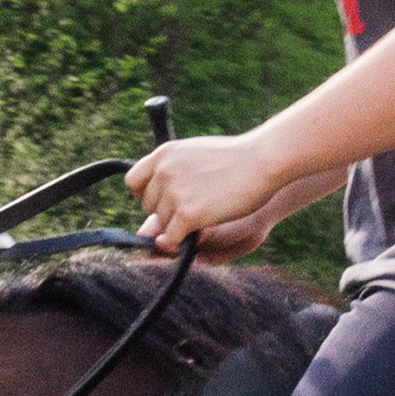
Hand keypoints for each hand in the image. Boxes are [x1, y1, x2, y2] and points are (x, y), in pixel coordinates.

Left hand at [127, 133, 290, 256]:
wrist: (261, 161)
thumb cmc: (237, 158)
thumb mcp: (196, 153)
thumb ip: (174, 169)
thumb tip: (157, 192)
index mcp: (163, 154)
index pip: (133, 181)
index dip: (145, 194)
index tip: (162, 199)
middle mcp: (163, 172)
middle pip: (148, 206)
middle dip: (166, 211)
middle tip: (194, 207)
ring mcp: (173, 193)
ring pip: (162, 224)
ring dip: (179, 225)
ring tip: (205, 212)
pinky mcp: (186, 214)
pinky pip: (172, 238)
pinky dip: (182, 242)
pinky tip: (198, 232)